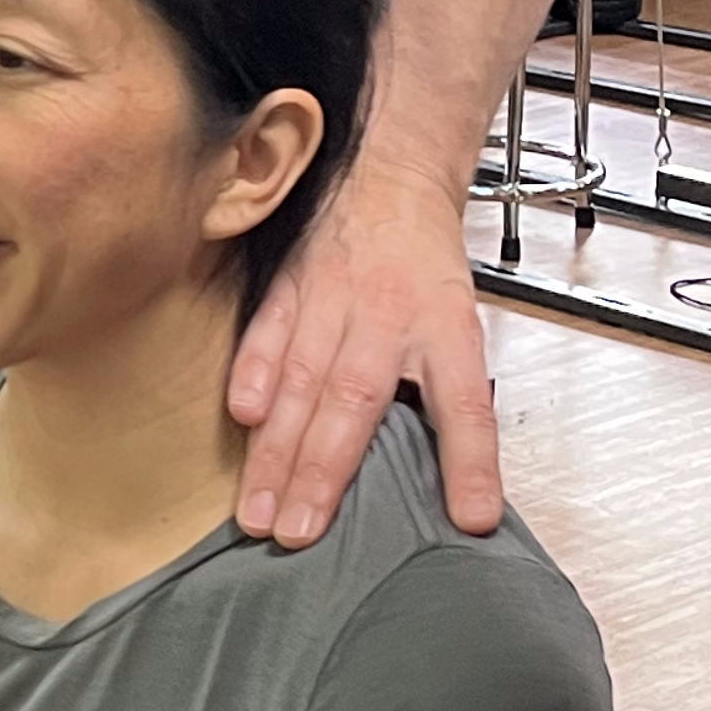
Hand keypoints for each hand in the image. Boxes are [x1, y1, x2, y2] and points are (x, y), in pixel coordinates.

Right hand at [228, 152, 497, 544]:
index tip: (470, 517)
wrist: (390, 176)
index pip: (465, 404)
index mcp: (445, 332)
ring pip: (302, 381)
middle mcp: (388, 318)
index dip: (470, 461)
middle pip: (355, 403)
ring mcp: (333, 299)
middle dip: (322, 473)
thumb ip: (455, 406)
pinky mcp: (290, 285)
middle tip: (296, 534)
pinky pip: (267, 332)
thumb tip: (467, 498)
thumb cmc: (423, 269)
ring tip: (257, 508)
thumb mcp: (460, 329)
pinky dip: (251, 372)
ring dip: (277, 448)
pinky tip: (240, 414)